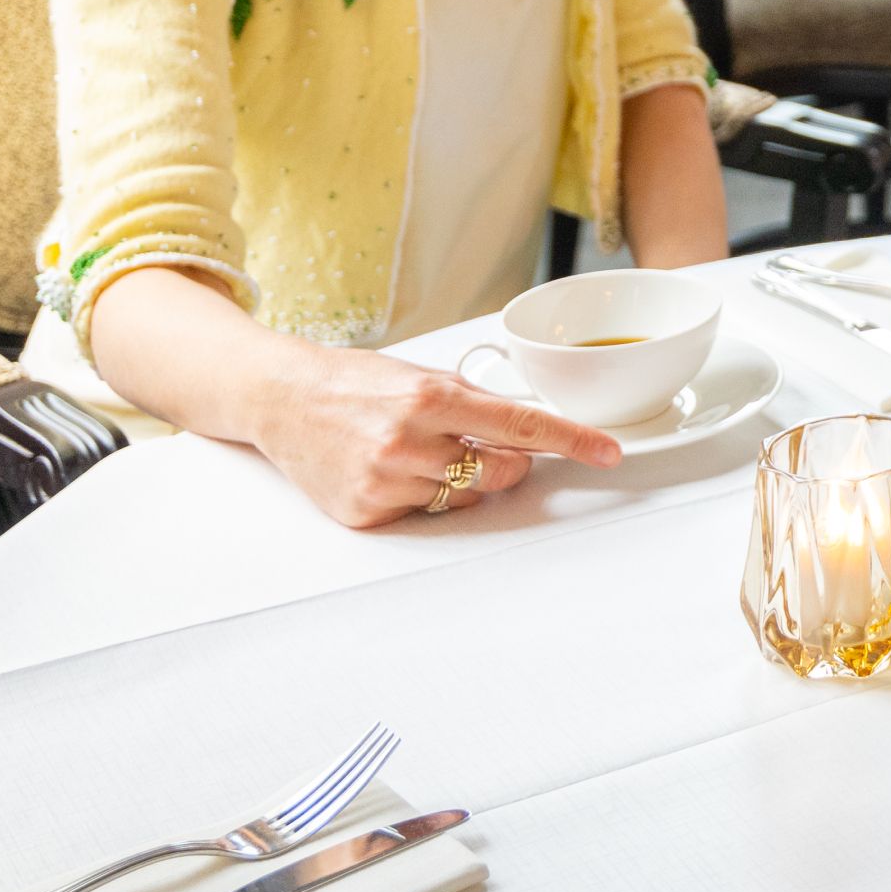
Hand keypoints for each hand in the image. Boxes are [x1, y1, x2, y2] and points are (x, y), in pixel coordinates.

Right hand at [245, 342, 621, 528]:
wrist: (283, 401)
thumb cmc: (355, 384)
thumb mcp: (422, 377)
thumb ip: (477, 403)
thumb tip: (533, 428)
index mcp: (431, 400)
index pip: (522, 427)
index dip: (572, 442)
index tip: (607, 452)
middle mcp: (409, 443)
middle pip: (501, 473)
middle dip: (506, 463)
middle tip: (476, 445)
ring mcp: (386, 482)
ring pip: (464, 498)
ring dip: (459, 478)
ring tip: (419, 452)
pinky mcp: (366, 513)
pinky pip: (424, 514)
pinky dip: (421, 495)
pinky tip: (390, 469)